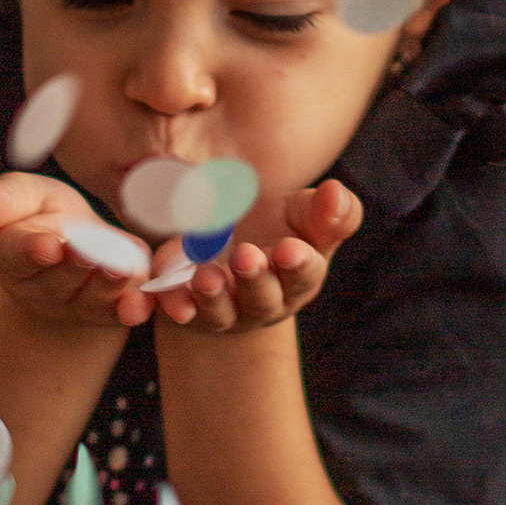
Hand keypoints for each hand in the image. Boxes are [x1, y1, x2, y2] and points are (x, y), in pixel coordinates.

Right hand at [0, 172, 156, 329]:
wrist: (77, 240)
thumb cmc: (39, 212)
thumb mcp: (19, 195)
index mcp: (8, 255)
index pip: (17, 254)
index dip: (32, 250)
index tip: (47, 245)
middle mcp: (37, 289)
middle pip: (58, 278)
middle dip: (78, 263)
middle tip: (92, 250)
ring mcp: (72, 306)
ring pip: (91, 297)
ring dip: (108, 284)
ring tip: (123, 267)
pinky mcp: (107, 313)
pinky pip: (119, 314)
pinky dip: (131, 310)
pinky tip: (140, 306)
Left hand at [152, 183, 359, 333]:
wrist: (226, 246)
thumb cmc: (276, 230)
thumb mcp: (304, 215)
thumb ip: (328, 210)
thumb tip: (336, 193)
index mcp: (298, 278)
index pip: (304, 275)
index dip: (298, 265)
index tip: (290, 249)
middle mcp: (263, 302)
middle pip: (262, 299)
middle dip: (254, 278)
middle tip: (246, 255)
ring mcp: (225, 311)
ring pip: (220, 311)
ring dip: (213, 296)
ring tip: (206, 276)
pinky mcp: (187, 309)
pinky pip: (180, 311)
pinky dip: (175, 306)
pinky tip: (169, 298)